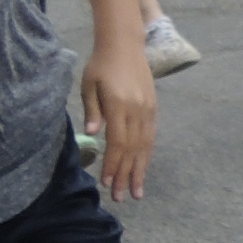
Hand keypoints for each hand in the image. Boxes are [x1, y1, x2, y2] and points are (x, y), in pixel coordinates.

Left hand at [81, 50, 154, 201]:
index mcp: (119, 105)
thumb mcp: (88, 84)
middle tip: (121, 197)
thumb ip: (92, 110)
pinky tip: (143, 166)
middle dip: (127, 175)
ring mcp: (148, 109)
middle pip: (132, 149)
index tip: (107, 183)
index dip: (113, 164)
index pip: (117, 142)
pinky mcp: (153, 107)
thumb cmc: (100, 64)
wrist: (125, 44)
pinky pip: (151, 136)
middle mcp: (137, 110)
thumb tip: (93, 135)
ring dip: (140, 170)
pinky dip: (147, 154)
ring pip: (145, 146)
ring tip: (137, 191)